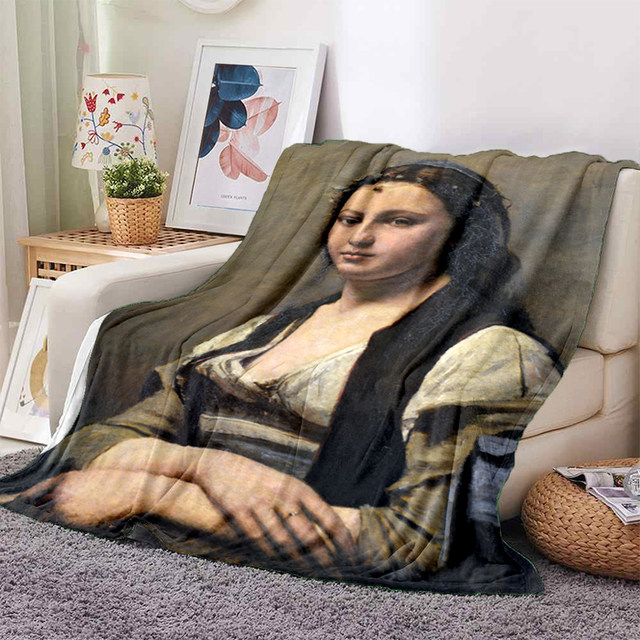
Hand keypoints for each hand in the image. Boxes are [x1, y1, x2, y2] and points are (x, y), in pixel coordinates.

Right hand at [89, 438, 356, 571]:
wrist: (216, 464)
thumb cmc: (255, 476)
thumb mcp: (282, 483)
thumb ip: (300, 502)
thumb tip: (323, 525)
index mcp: (296, 487)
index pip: (327, 515)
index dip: (342, 538)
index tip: (352, 554)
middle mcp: (281, 496)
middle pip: (309, 534)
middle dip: (324, 557)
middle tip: (336, 573)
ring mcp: (260, 503)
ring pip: (284, 540)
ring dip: (298, 560)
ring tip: (311, 575)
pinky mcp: (238, 511)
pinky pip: (258, 539)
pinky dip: (270, 553)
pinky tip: (279, 563)